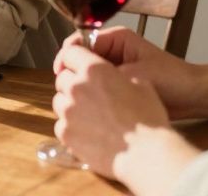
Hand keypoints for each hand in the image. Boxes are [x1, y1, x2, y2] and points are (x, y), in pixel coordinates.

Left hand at [53, 43, 173, 179]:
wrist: (145, 153)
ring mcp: (68, 111)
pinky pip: (61, 124)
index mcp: (95, 70)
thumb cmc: (148, 120)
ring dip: (71, 105)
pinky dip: (71, 127)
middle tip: (90, 96)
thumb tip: (115, 78)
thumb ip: (119, 76)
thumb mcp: (142, 84)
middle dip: (73, 84)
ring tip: (91, 116)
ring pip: (59, 101)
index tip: (78, 66)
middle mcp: (77, 87)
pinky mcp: (65, 133)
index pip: (71, 53)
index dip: (76, 59)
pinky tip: (89, 132)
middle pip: (63, 78)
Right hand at [54, 27, 205, 119]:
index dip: (68, 56)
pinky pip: (98, 87)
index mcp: (116, 39)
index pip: (80, 42)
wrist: (193, 96)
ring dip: (83, 85)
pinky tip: (89, 105)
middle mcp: (113, 50)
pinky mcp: (119, 83)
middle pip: (81, 58)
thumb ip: (106, 72)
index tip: (61, 71)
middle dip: (73, 72)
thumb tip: (79, 77)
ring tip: (78, 98)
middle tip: (67, 88)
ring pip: (87, 74)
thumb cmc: (171, 79)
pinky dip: (92, 95)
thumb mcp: (134, 72)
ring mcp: (115, 67)